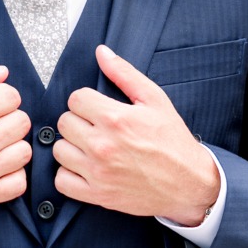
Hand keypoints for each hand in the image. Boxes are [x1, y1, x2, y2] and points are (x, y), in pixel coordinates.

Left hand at [53, 45, 219, 224]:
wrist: (188, 183)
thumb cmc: (172, 141)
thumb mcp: (155, 99)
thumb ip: (124, 73)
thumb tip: (101, 52)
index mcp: (115, 118)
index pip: (75, 98)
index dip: (86, 101)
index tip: (97, 108)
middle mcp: (103, 145)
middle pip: (64, 122)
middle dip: (78, 121)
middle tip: (95, 127)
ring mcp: (98, 172)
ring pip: (60, 151)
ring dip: (72, 147)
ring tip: (89, 146)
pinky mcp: (97, 195)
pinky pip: (61, 182)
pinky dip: (69, 174)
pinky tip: (84, 167)